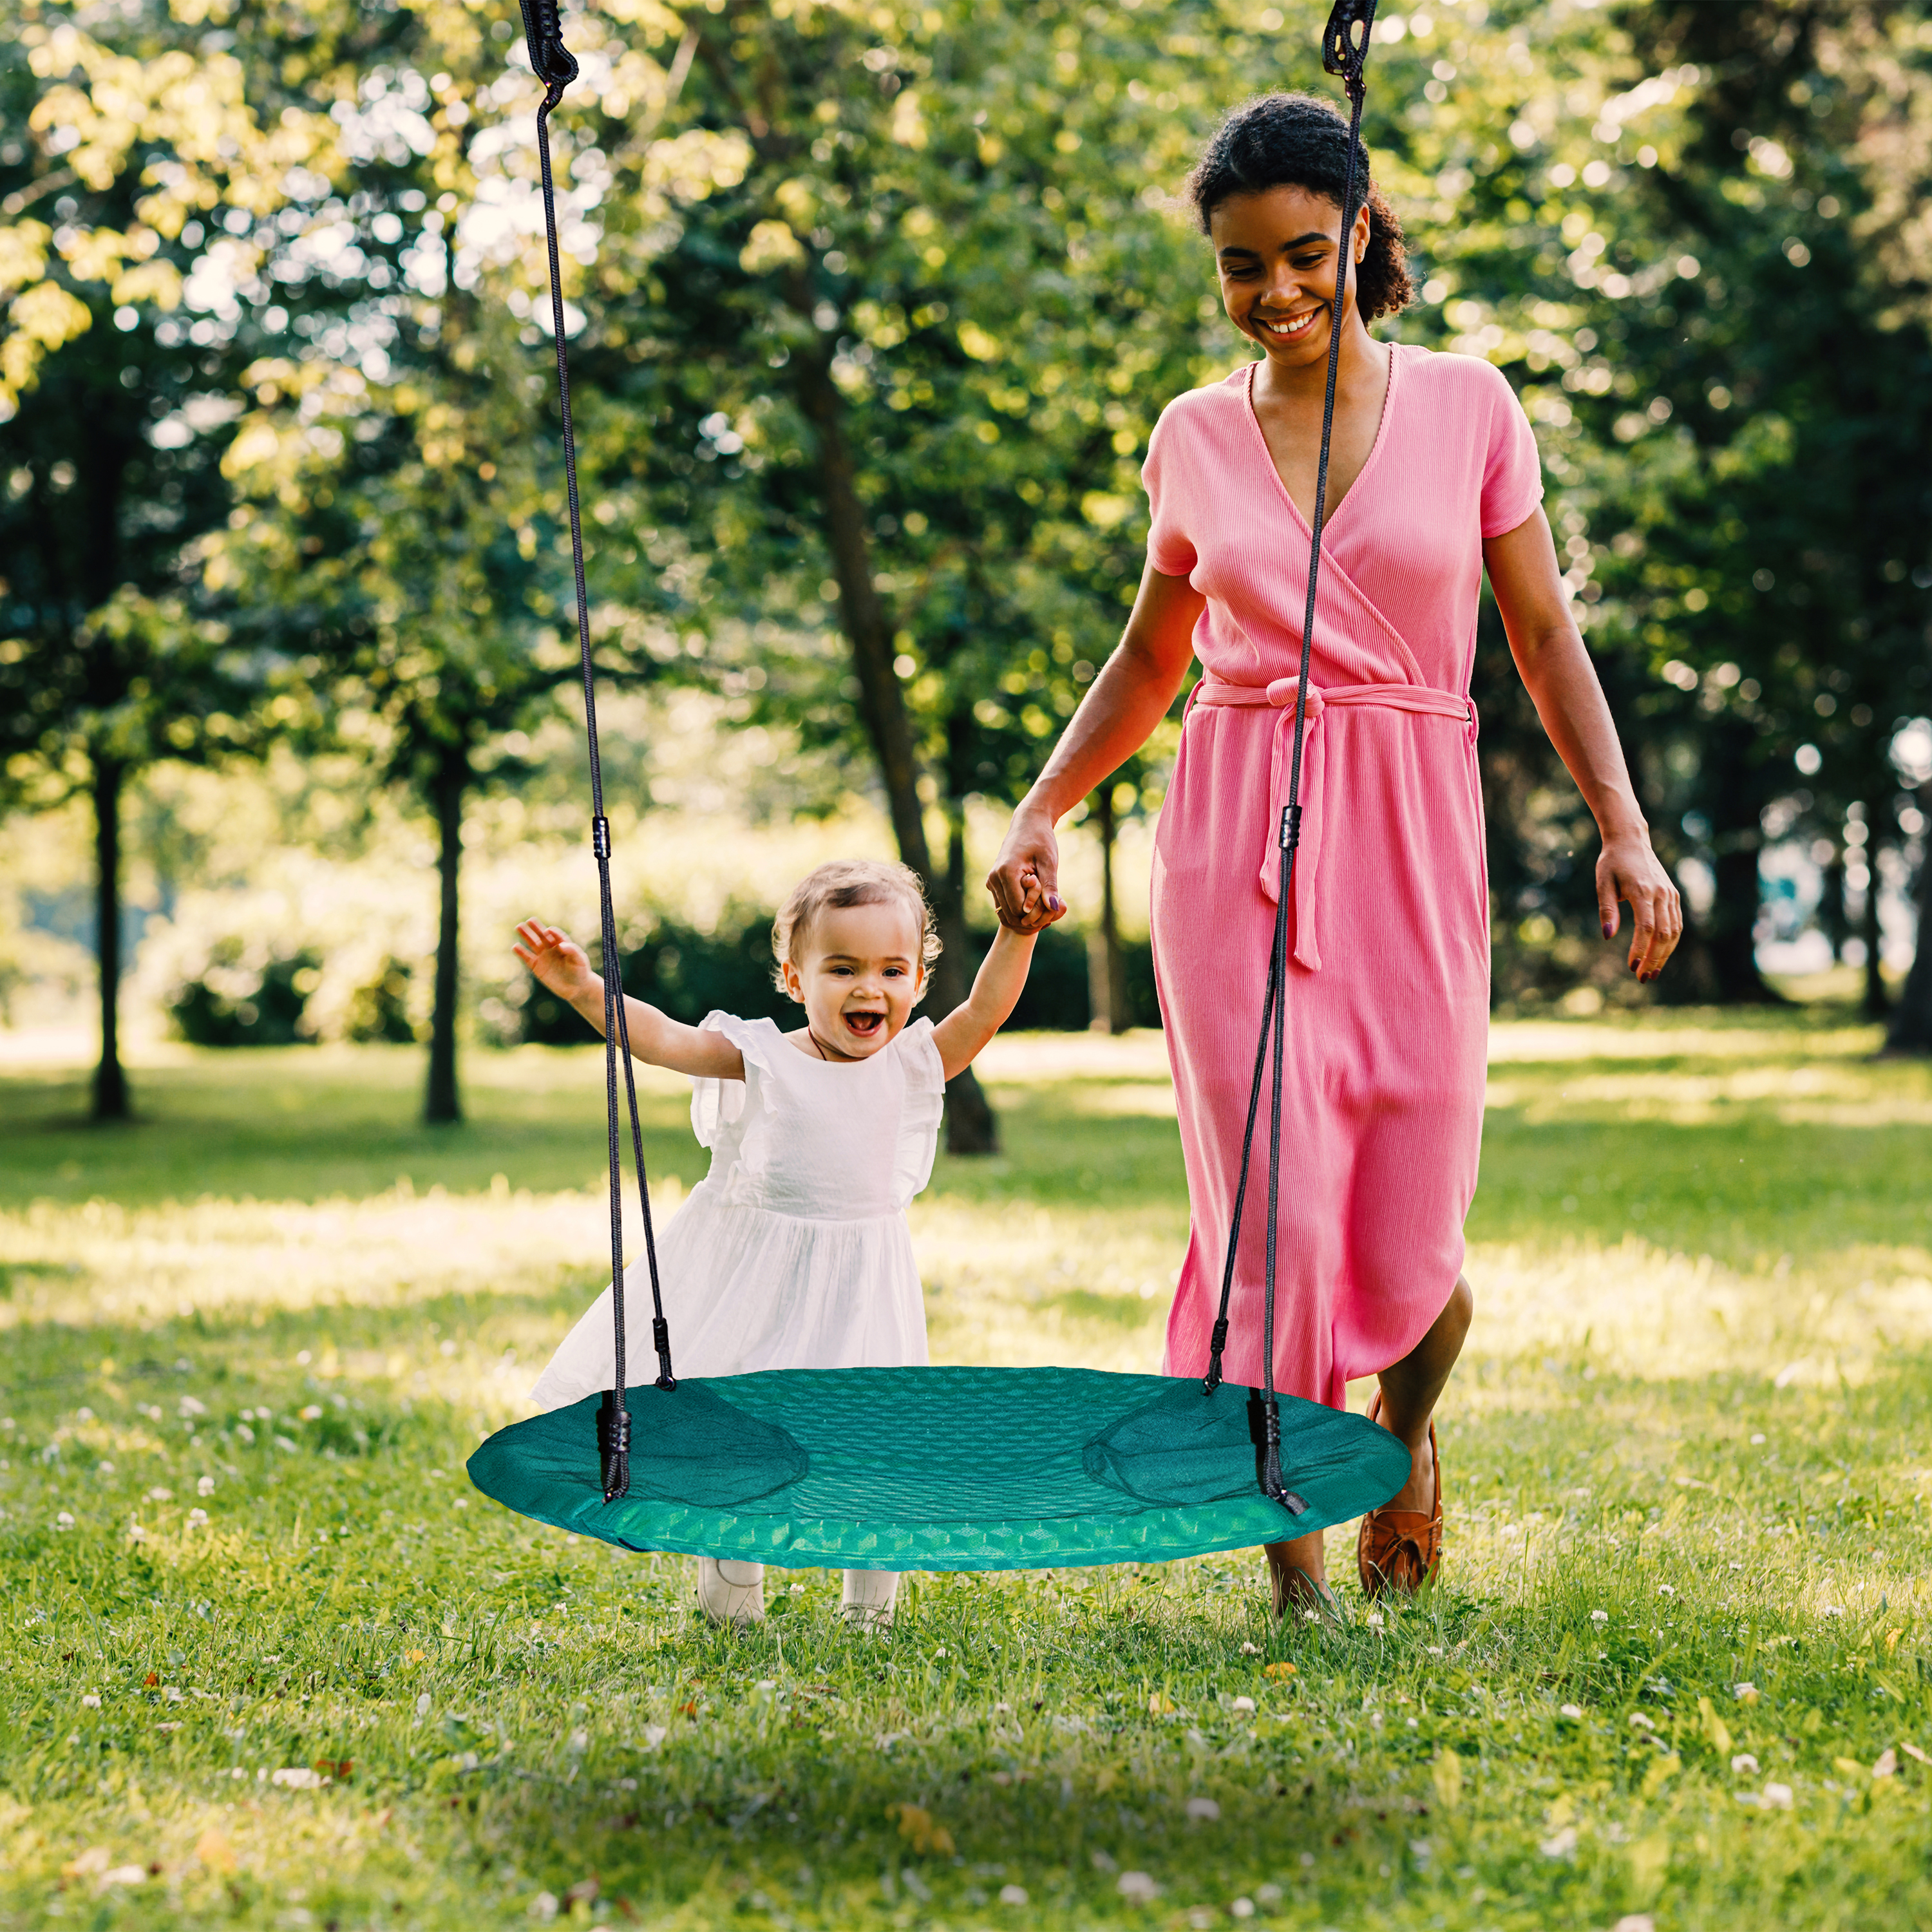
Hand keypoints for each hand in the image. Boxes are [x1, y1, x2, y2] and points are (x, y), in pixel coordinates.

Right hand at [513, 920, 596, 1001]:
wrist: (575, 988)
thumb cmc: (580, 972)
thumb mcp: (580, 960)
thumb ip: (572, 951)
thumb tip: (561, 946)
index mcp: (563, 944)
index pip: (556, 935)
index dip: (553, 933)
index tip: (549, 931)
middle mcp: (551, 948)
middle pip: (542, 935)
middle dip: (536, 928)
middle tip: (529, 921)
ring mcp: (543, 956)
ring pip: (533, 943)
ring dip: (526, 935)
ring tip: (518, 927)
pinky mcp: (537, 967)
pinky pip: (527, 958)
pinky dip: (521, 952)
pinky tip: (515, 947)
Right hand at [986, 805, 1066, 932]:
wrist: (1028, 823)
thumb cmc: (1041, 839)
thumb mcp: (1049, 862)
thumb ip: (1050, 886)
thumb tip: (1054, 908)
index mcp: (1006, 873)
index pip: (1019, 909)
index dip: (1036, 912)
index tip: (1051, 902)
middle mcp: (994, 878)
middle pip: (1011, 914)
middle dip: (1030, 915)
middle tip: (1048, 904)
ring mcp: (991, 881)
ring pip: (1006, 912)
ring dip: (1024, 912)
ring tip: (1042, 899)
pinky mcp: (993, 883)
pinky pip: (1004, 905)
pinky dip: (1018, 907)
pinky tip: (1034, 898)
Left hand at [1596, 834, 1681, 980]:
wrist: (1630, 841)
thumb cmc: (1611, 863)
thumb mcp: (1603, 883)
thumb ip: (1607, 910)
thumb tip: (1608, 937)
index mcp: (1643, 891)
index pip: (1646, 927)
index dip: (1640, 949)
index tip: (1632, 967)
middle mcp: (1661, 894)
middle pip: (1664, 934)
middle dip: (1654, 958)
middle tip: (1643, 977)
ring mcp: (1670, 894)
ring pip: (1674, 931)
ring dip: (1665, 954)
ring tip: (1653, 971)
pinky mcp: (1673, 895)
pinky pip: (1676, 923)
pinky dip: (1670, 942)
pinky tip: (1659, 955)